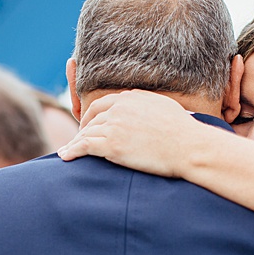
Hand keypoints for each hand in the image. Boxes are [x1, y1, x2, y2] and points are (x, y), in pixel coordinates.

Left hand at [57, 90, 203, 177]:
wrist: (189, 147)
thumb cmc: (184, 132)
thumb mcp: (164, 107)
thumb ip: (148, 105)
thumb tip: (148, 108)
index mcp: (131, 98)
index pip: (103, 104)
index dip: (93, 115)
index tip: (89, 125)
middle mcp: (119, 108)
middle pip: (92, 118)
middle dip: (83, 129)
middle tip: (78, 140)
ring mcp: (114, 126)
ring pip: (86, 133)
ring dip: (75, 142)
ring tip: (68, 151)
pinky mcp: (111, 144)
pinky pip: (84, 146)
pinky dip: (72, 151)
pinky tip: (65, 157)